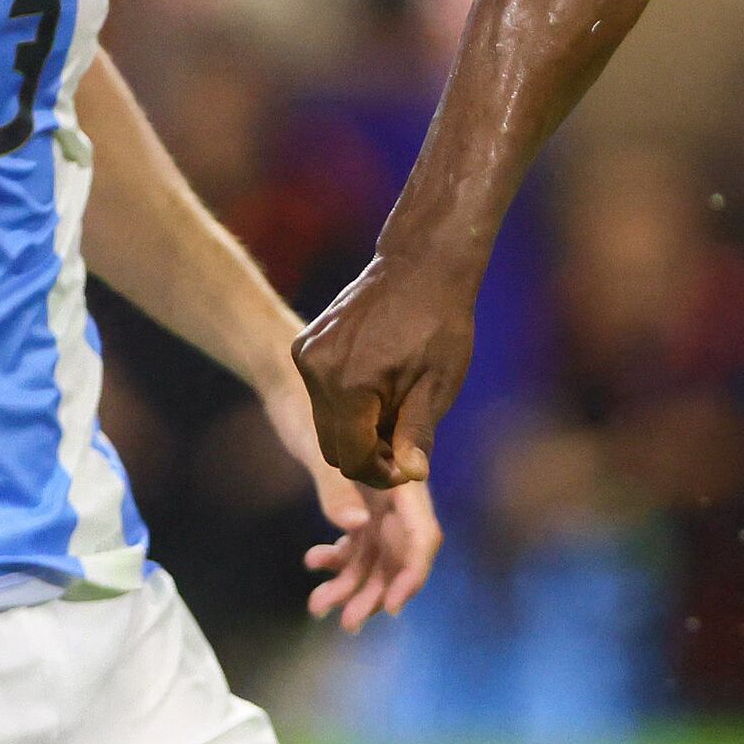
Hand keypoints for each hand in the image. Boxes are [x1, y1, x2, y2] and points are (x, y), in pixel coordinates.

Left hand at [260, 370, 440, 628]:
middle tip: (346, 622)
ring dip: (350, 584)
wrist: (289, 383)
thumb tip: (352, 528)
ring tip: (317, 606)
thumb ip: (336, 487)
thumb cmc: (308, 406)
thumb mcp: (319, 445)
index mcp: (402, 477)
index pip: (421, 537)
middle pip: (396, 555)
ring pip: (374, 555)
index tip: (391, 607)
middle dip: (374, 591)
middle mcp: (396, 491)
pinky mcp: (356, 498)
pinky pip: (355, 541)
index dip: (411, 575)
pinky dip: (337, 558)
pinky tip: (313, 561)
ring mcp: (377, 497)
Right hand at [295, 255, 473, 489]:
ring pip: (324, 421)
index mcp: (350, 387)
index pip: (353, 458)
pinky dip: (345, 402)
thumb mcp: (437, 385)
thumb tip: (412, 476)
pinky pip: (319, 393)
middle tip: (404, 442)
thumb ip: (416, 433)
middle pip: (333, 445)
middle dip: (367, 454)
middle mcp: (317, 372)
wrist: (420, 267)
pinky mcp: (305, 344)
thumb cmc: (439, 327)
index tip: (406, 468)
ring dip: (356, 428)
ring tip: (396, 410)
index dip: (380, 474)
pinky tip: (380, 386)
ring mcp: (307, 355)